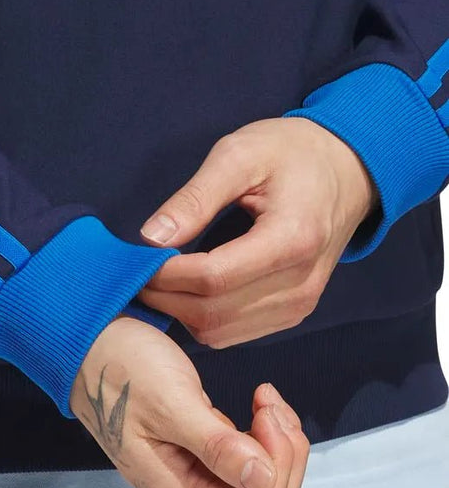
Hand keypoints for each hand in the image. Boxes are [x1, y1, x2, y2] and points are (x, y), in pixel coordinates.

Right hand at [70, 315, 308, 487]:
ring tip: (262, 395)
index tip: (262, 407)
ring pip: (263, 473)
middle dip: (282, 447)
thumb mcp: (170, 402)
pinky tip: (253, 400)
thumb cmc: (123, 368)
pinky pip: (249, 455)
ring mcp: (193, 471)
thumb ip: (216, 445)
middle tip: (266, 398)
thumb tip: (263, 480)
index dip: (277, 458)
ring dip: (276, 436)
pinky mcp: (197, 449)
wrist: (91, 341)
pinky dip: (263, 429)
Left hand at [137, 117, 378, 347]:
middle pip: (212, 313)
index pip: (212, 278)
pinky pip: (234, 334)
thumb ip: (195, 198)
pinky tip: (185, 291)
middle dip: (165, 297)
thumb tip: (151, 238)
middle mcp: (301, 283)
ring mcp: (300, 304)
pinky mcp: (294, 312)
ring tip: (158, 280)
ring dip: (179, 312)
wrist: (348, 169)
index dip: (165, 275)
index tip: (138, 259)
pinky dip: (200, 319)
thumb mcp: (239, 155)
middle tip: (138, 272)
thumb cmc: (291, 153)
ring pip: (220, 332)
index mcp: (291, 240)